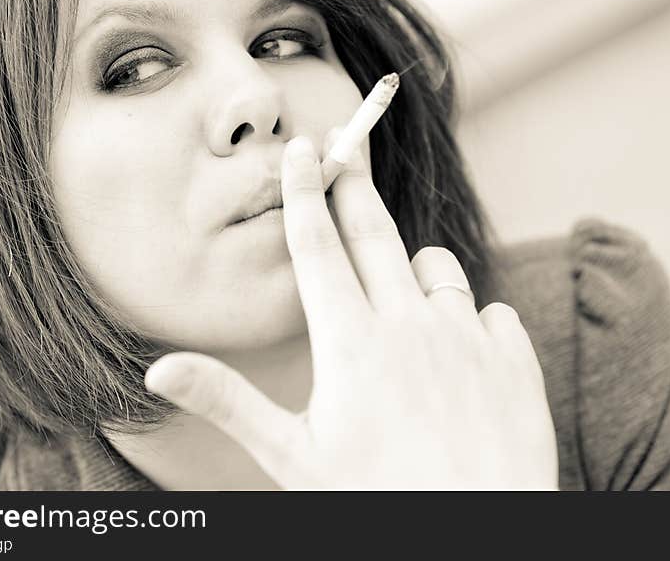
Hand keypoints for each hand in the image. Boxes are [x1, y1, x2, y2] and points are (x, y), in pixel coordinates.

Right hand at [145, 130, 558, 488]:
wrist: (479, 538)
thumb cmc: (377, 501)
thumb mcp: (293, 457)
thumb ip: (228, 402)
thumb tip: (156, 370)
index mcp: (351, 342)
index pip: (318, 246)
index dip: (305, 192)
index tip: (302, 148)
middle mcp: (411, 324)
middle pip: (375, 233)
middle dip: (354, 186)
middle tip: (343, 148)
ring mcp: (468, 337)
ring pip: (438, 269)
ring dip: (415, 268)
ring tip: (403, 302)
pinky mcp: (513, 359)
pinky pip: (490, 312)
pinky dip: (470, 319)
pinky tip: (459, 355)